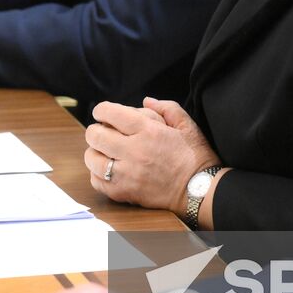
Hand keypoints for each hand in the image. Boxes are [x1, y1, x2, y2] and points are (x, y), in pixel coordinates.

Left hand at [86, 98, 219, 214]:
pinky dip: (98, 174)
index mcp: (148, 131)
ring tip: (105, 152)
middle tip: (103, 132)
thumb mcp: (187, 124)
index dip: (101, 110)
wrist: (200, 190)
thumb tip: (145, 100)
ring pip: (92, 159)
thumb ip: (166, 107)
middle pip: (95, 135)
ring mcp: (126, 174)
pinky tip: (109, 170)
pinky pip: (97, 181)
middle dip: (96, 130)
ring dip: (95, 152)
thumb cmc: (195, 156)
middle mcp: (134, 151)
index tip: (101, 113)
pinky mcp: (124, 192)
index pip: (110, 113)